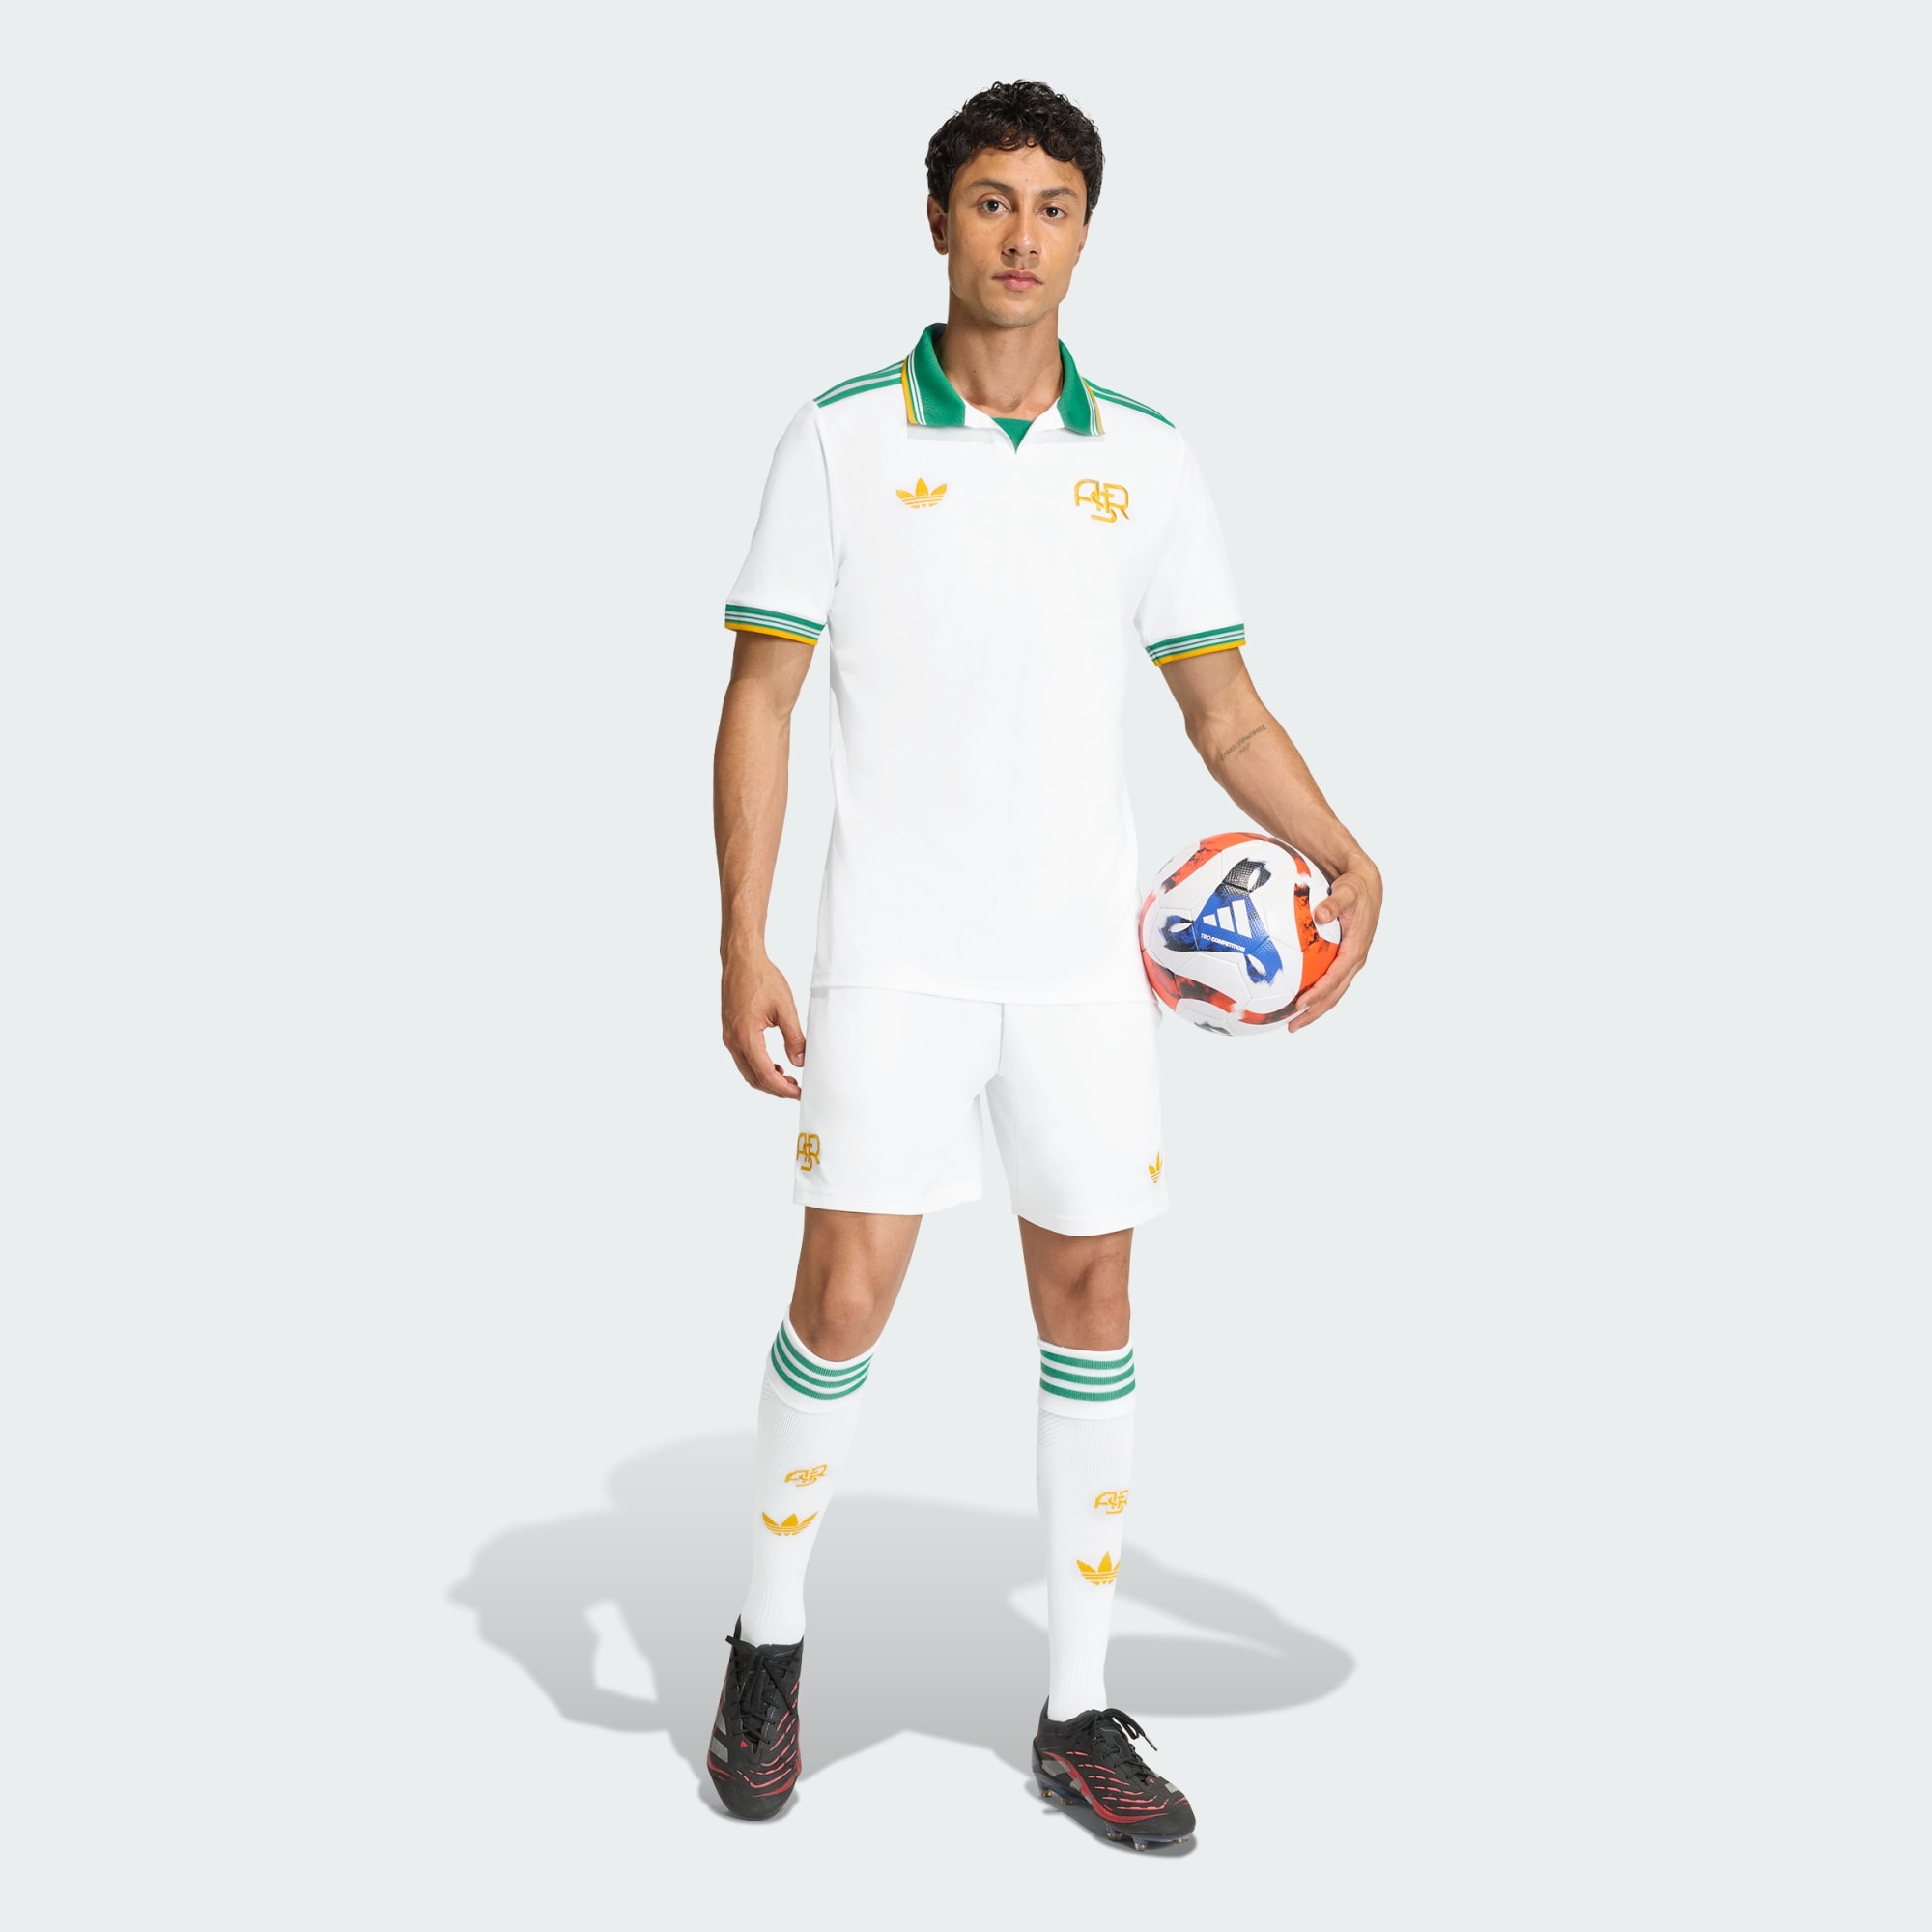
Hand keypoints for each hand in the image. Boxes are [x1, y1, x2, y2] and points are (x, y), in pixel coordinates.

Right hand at [721, 951, 805, 1096]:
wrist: (741, 960)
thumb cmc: (760, 978)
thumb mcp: (784, 1007)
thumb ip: (793, 1037)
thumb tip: (800, 1061)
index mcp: (745, 1036)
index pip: (764, 1074)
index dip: (782, 1088)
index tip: (798, 1093)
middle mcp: (732, 1040)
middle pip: (753, 1078)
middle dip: (775, 1089)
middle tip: (796, 1090)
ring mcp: (728, 1036)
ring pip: (746, 1070)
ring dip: (766, 1079)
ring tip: (787, 1080)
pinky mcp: (729, 1031)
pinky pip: (742, 1058)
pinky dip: (758, 1067)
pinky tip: (773, 1065)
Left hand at [1288, 857, 1381, 1033]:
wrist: (1367, 884)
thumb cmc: (1356, 888)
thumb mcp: (1348, 891)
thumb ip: (1335, 903)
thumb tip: (1320, 913)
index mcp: (1356, 950)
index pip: (1336, 979)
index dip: (1319, 993)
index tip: (1300, 1003)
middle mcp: (1353, 961)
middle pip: (1333, 994)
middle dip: (1314, 1012)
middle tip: (1292, 1026)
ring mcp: (1347, 961)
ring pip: (1331, 991)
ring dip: (1312, 1007)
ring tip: (1290, 1020)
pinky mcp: (1340, 957)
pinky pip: (1326, 978)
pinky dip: (1311, 989)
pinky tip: (1289, 991)